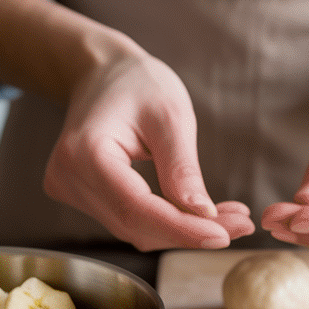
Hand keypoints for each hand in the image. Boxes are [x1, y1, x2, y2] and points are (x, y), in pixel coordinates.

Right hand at [0, 0, 251, 250]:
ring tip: (228, 217)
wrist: (103, 72)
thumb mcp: (171, 116)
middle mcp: (66, 177)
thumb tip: (204, 216)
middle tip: (241, 224)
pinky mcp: (79, 196)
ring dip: (181, 230)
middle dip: (189, 232)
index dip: (181, 229)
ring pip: (133, 229)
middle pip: (135, 225)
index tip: (226, 235)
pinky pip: (128, 220)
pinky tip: (198, 214)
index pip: (136, 208)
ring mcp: (67, 189)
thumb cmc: (138, 84)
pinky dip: (165, 222)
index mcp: (84, 152)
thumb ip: (182, 168)